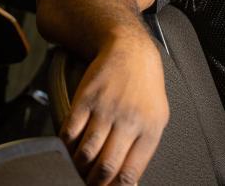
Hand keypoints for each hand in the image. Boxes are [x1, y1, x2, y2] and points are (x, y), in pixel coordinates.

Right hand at [60, 33, 169, 185]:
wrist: (131, 51)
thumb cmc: (145, 87)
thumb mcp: (158, 117)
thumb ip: (144, 148)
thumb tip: (129, 181)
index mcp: (150, 129)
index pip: (129, 174)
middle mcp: (129, 120)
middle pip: (105, 167)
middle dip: (94, 183)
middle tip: (89, 184)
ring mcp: (106, 109)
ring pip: (85, 153)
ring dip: (78, 166)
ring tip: (78, 168)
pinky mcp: (86, 99)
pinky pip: (70, 132)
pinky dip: (66, 146)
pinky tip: (70, 147)